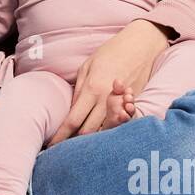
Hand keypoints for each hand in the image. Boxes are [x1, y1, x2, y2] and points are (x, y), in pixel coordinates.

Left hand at [47, 20, 167, 146]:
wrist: (143, 45)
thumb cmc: (112, 52)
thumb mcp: (88, 66)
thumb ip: (78, 90)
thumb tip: (71, 112)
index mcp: (92, 89)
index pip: (73, 120)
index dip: (61, 136)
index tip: (52, 147)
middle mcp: (108, 100)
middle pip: (89, 132)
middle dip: (76, 143)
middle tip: (65, 150)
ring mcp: (123, 104)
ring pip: (106, 132)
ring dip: (95, 140)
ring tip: (84, 147)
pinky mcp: (135, 105)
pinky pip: (122, 125)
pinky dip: (113, 132)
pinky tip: (105, 134)